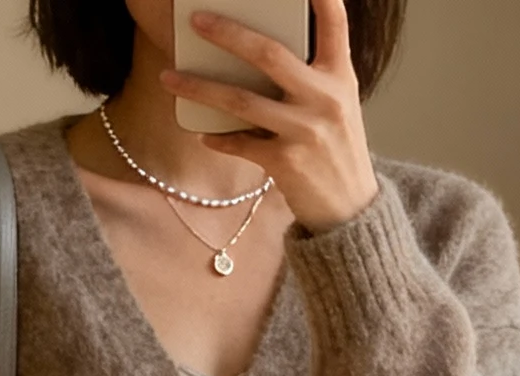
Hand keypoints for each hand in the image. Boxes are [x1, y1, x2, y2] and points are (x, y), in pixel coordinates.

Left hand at [161, 0, 378, 232]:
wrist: (350, 210)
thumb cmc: (336, 150)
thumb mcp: (337, 105)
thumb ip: (311, 77)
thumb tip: (258, 54)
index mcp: (340, 77)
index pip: (334, 24)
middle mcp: (324, 98)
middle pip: (269, 55)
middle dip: (228, 34)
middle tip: (197, 20)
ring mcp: (305, 131)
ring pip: (242, 100)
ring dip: (201, 87)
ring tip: (169, 77)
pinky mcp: (286, 162)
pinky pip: (241, 143)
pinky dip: (218, 138)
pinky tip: (202, 132)